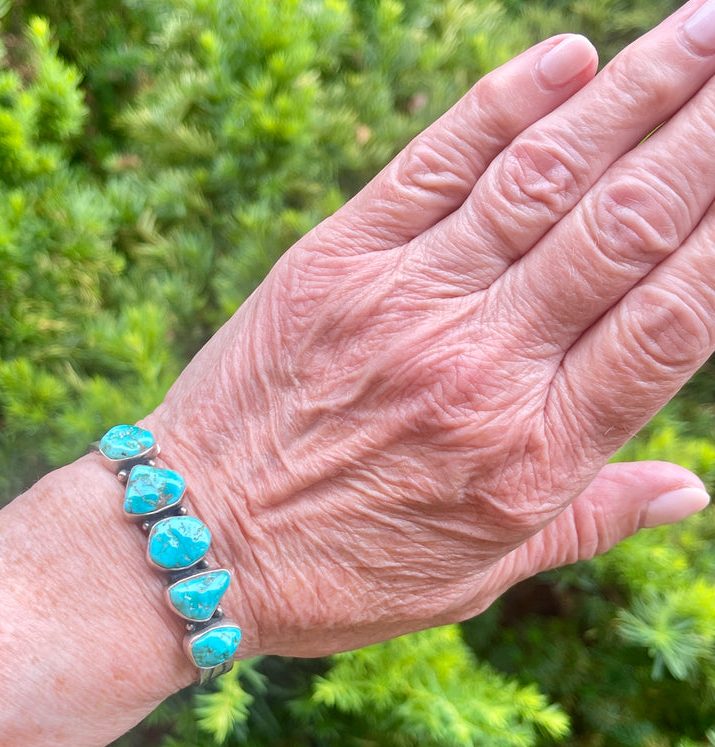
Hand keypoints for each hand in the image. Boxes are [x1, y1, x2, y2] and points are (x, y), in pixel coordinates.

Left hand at [148, 0, 714, 658]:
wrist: (200, 538)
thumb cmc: (339, 570)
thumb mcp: (475, 575)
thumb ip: (586, 521)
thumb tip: (693, 492)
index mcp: (531, 455)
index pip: (670, 321)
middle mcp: (479, 367)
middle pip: (621, 226)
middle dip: (702, 133)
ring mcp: (401, 304)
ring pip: (538, 180)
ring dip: (631, 93)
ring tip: (701, 32)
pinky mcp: (331, 264)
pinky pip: (430, 169)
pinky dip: (501, 106)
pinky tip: (566, 58)